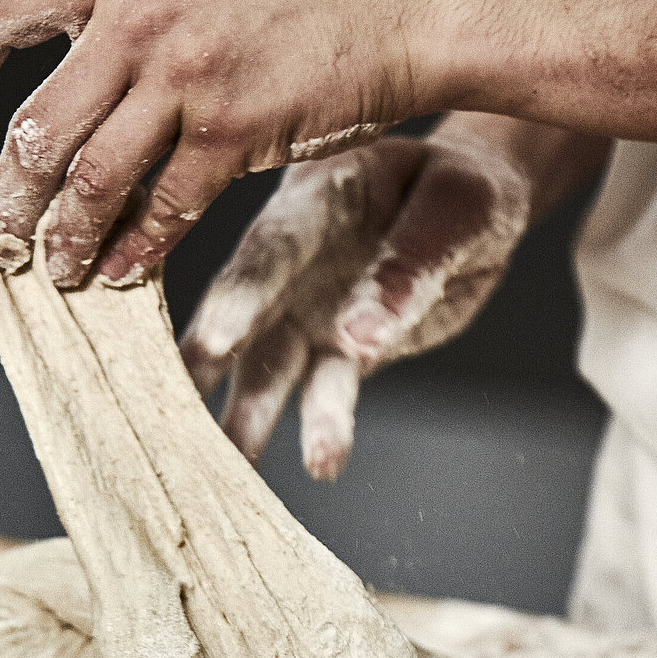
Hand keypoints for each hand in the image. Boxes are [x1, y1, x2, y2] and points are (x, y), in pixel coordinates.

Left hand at [0, 0, 445, 287]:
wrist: (394, 5)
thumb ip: (131, 9)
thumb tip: (75, 75)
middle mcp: (139, 15)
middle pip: (40, 126)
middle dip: (12, 195)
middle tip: (4, 232)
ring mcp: (186, 78)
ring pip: (93, 179)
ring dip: (65, 236)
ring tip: (55, 267)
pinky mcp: (233, 133)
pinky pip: (165, 208)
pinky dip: (135, 250)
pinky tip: (120, 274)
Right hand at [179, 124, 537, 479]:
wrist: (479, 213)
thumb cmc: (464, 192)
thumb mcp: (458, 210)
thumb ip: (410, 266)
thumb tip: (359, 339)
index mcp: (318, 198)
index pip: (272, 249)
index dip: (242, 295)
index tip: (215, 341)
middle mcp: (297, 260)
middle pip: (248, 313)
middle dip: (211, 362)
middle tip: (177, 408)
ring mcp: (309, 311)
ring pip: (272, 367)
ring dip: (250, 415)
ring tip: (234, 465)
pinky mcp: (337, 353)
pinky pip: (324, 395)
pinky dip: (322, 429)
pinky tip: (322, 464)